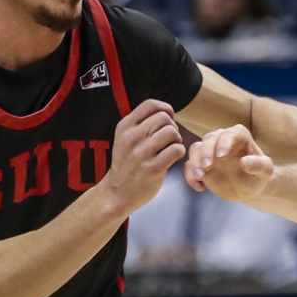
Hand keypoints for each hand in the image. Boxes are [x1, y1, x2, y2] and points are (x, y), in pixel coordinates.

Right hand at [100, 100, 184, 214]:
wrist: (118, 191)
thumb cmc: (127, 163)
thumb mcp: (125, 138)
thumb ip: (141, 123)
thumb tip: (167, 112)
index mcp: (125, 126)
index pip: (151, 105)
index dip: (166, 110)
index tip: (168, 121)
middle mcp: (132, 137)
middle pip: (165, 118)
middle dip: (172, 127)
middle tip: (169, 139)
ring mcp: (142, 153)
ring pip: (172, 132)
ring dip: (177, 140)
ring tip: (170, 148)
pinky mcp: (153, 168)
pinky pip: (177, 150)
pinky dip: (179, 152)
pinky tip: (172, 158)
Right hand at [186, 125, 273, 200]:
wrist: (249, 187)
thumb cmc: (259, 175)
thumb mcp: (265, 171)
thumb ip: (259, 165)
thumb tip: (245, 162)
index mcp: (240, 136)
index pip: (231, 133)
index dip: (225, 142)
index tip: (222, 155)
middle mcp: (222, 139)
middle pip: (209, 139)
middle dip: (206, 152)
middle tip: (207, 167)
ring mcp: (209, 150)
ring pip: (196, 149)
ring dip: (195, 162)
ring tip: (201, 176)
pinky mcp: (199, 163)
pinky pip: (189, 165)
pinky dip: (190, 175)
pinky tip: (200, 187)